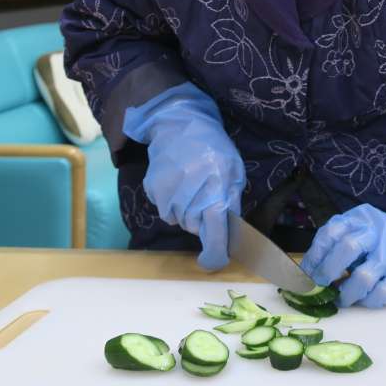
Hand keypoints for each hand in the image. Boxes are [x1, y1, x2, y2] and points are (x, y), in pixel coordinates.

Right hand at [123, 82, 243, 269]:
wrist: (179, 124)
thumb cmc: (214, 148)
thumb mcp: (233, 170)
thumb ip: (231, 201)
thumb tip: (229, 233)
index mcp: (216, 186)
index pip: (216, 229)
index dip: (215, 252)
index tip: (213, 261)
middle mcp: (190, 190)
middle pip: (194, 227)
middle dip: (201, 221)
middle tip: (205, 198)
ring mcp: (168, 190)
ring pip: (177, 220)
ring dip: (185, 211)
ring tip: (191, 187)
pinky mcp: (153, 187)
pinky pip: (164, 210)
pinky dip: (170, 203)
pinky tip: (176, 183)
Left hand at [300, 205, 385, 307]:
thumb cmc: (385, 239)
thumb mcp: (363, 228)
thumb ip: (339, 243)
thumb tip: (307, 272)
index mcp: (362, 219)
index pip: (331, 232)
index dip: (314, 255)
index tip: (304, 274)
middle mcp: (377, 234)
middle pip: (347, 249)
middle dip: (327, 272)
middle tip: (318, 287)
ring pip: (362, 277)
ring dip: (345, 293)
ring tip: (339, 299)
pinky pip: (379, 295)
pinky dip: (366, 302)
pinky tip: (361, 300)